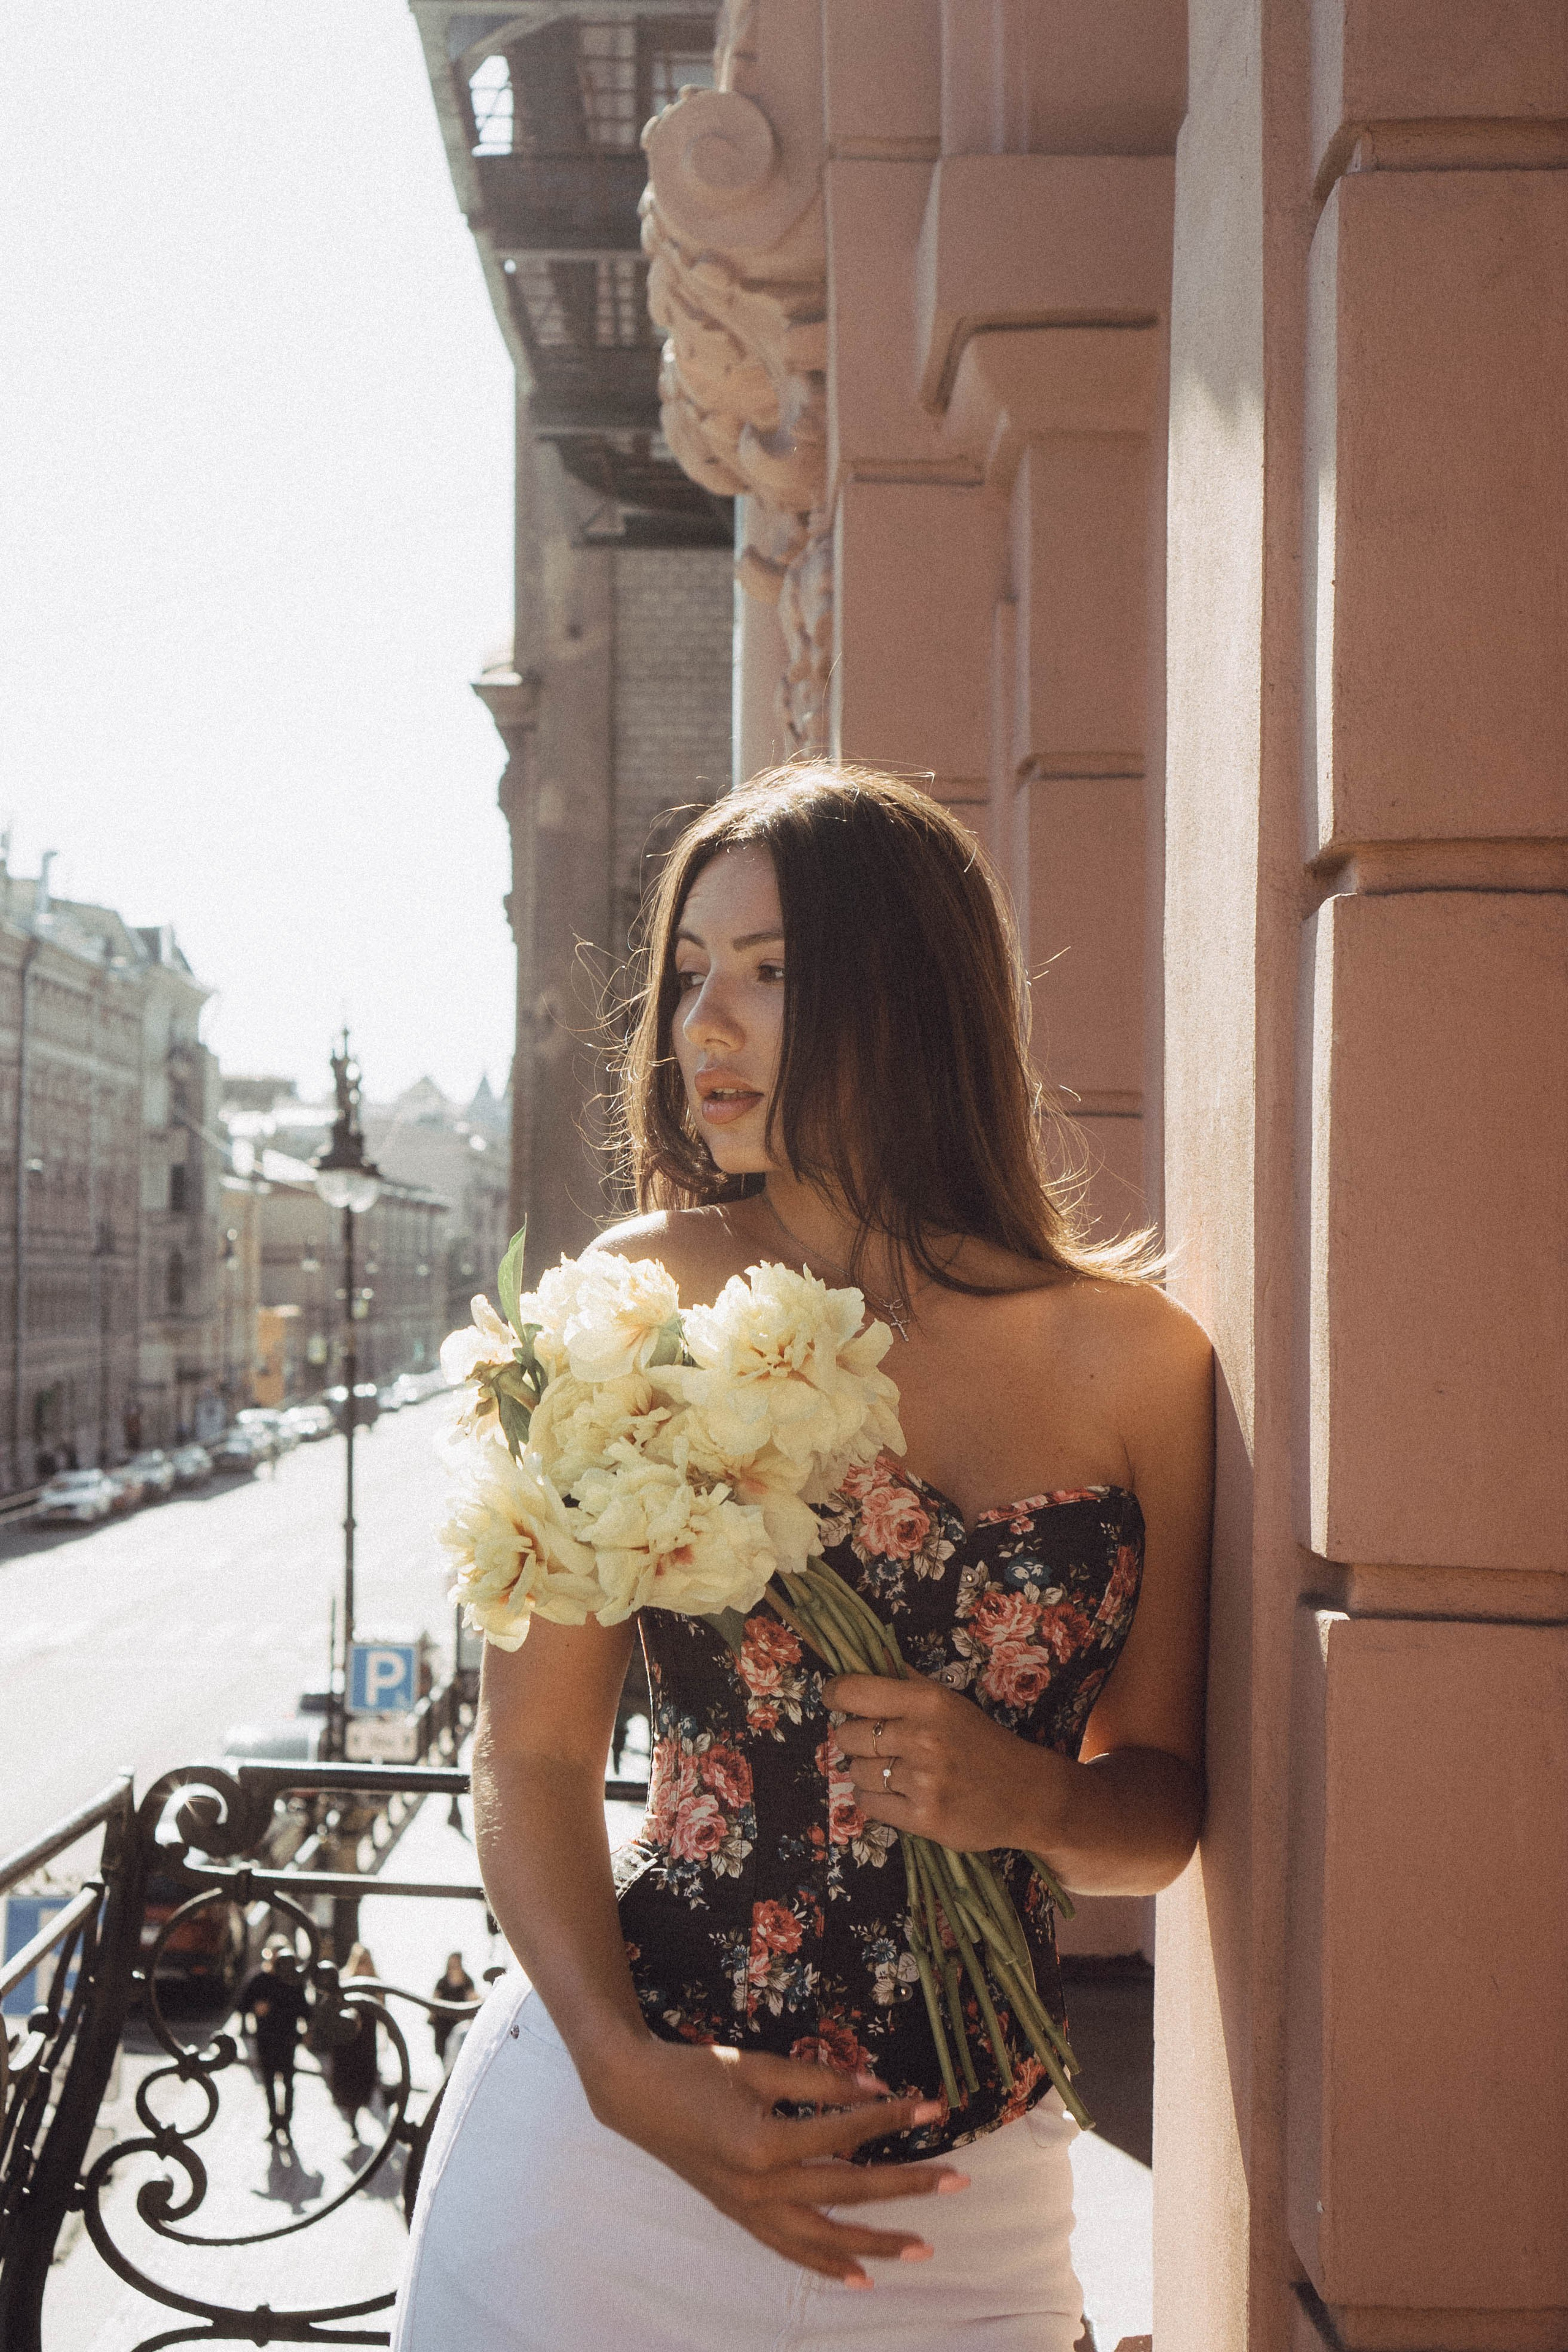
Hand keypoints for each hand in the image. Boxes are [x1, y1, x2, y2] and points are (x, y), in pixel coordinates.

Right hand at [589, 2036, 968, 2284]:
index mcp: (763, 2143)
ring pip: (824, 2237)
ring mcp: (749, 2209)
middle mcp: (760, 2187)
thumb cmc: (697, 2070)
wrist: (637, 2096)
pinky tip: (858, 2277)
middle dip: (906, 2185)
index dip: (891, 2119)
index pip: (845, 2133)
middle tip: (957, 2180)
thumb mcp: (757, 2065)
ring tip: (923, 2246)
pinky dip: (826, 2265)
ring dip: (876, 2242)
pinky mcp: (741, 2217)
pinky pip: (790, 2250)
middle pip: (847, 2190)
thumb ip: (818, 2079)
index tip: (932, 2109)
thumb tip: (876, 2088)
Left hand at [823, 1672, 1071, 1855]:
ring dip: (866, 1772)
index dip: (835, 1695)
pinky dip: (875, 1799)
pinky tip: (898, 1793)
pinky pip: (869, 1805)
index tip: (835, 1699)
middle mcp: (921, 1738)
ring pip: (855, 1772)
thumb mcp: (950, 1703)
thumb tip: (867, 1659)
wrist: (1028, 1794)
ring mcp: (922, 1781)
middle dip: (854, 1740)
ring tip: (894, 1772)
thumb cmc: (982, 1743)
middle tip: (876, 1744)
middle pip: (847, 1735)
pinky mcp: (923, 1819)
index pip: (854, 1691)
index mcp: (927, 1701)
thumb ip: (908, 1683)